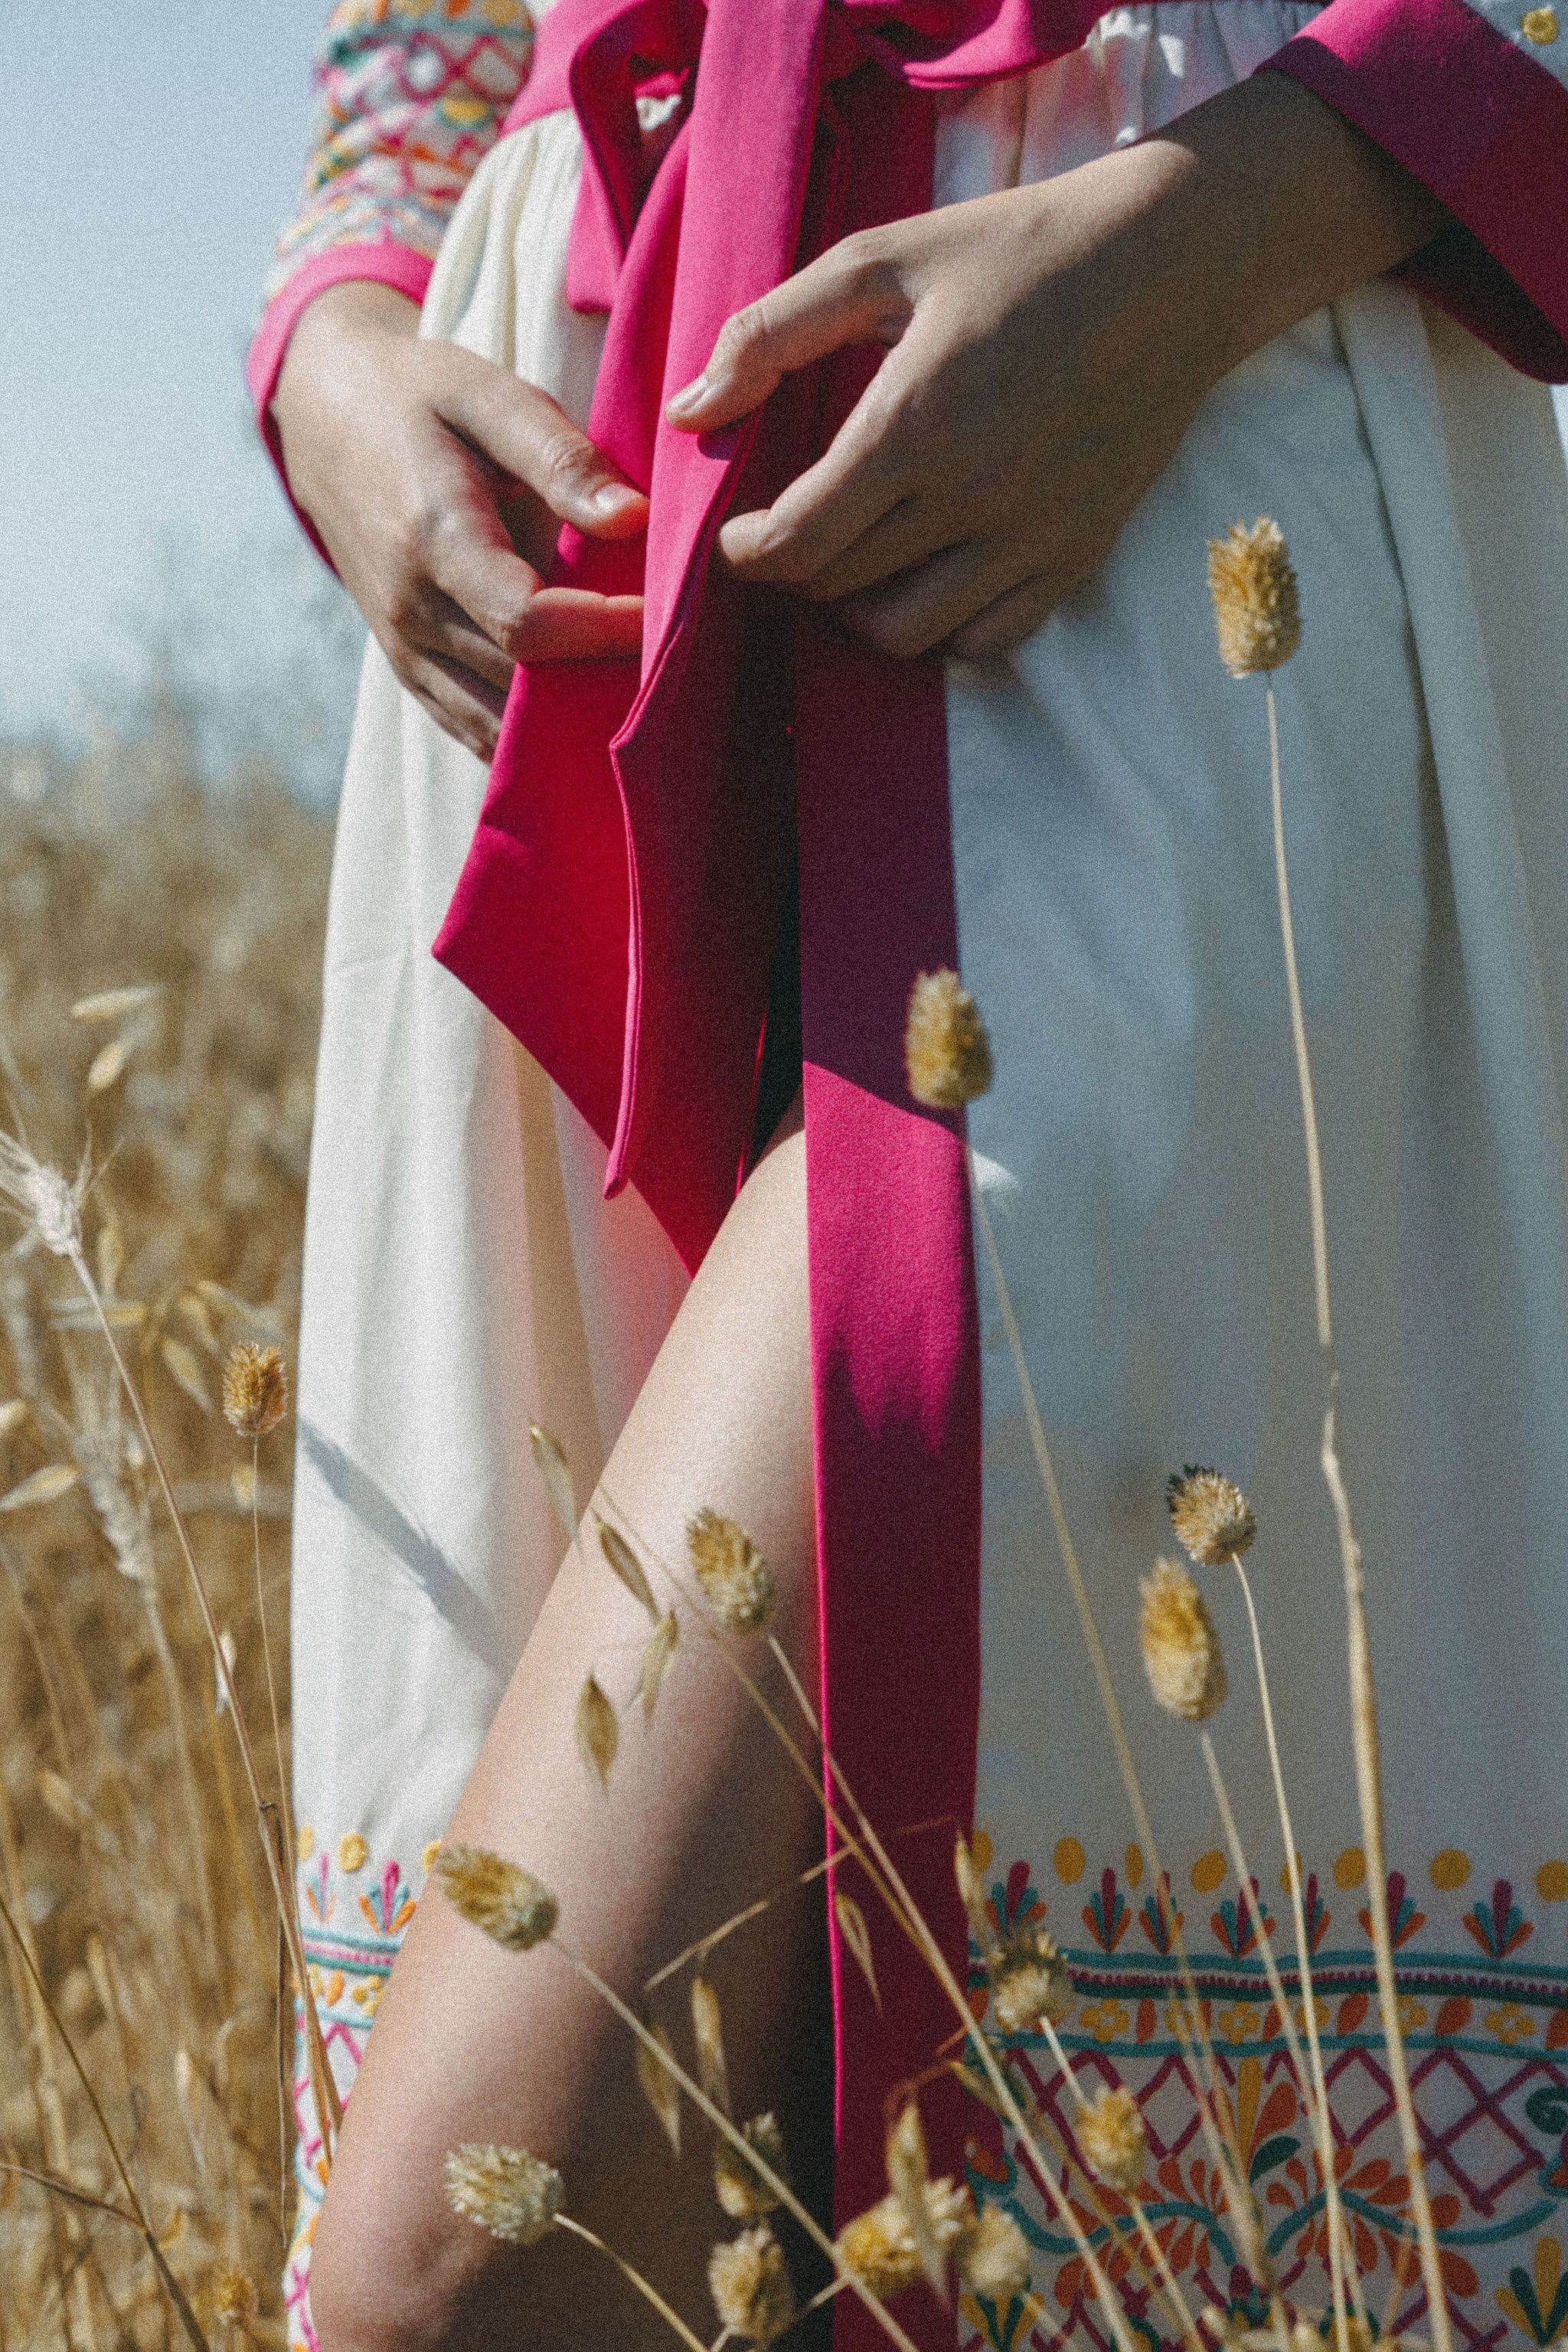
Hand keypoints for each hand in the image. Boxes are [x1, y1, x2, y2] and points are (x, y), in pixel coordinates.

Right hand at [273, 282, 647, 759]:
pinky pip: (474, 731)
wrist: (325, 420)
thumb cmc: (419, 398)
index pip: (526, 621)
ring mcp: (404, 651)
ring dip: (570, 727)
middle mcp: (411, 610)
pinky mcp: (409, 671)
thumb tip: (635, 517)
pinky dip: (530, 741)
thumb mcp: (487, 394)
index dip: (603, 631)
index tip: (666, 617)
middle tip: (676, 668)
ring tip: (641, 706)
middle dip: (601, 682)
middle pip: (520, 683)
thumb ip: (561, 457)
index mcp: (433, 537)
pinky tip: (587, 724)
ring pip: (497, 728)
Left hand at [667, 77, 1443, 662]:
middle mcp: (973, 497)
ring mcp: (1029, 538)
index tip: (737, 532)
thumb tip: (688, 413)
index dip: (745, 552)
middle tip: (792, 531)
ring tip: (852, 562)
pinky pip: (983, 642)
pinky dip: (938, 632)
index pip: (796, 543)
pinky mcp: (1074, 557)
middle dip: (794, 570)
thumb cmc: (1014, 253)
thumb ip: (770, 333)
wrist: (1169, 267)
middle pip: (838, 588)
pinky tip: (924, 581)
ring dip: (858, 613)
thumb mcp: (881, 261)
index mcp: (915, 423)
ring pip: (905, 635)